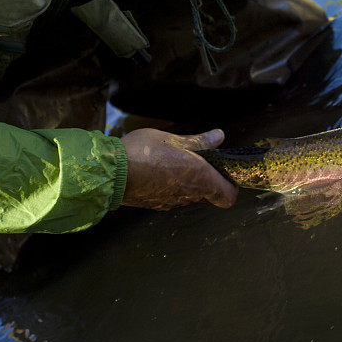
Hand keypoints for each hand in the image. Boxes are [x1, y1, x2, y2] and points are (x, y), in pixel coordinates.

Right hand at [121, 128, 237, 209]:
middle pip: (209, 193)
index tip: (225, 172)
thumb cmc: (144, 152)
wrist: (111, 172)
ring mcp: (172, 203)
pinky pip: (172, 198)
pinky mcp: (156, 205)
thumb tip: (219, 136)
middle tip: (197, 160)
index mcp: (201, 178)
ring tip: (173, 162)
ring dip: (187, 183)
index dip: (230, 186)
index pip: (228, 196)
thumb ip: (199, 141)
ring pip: (189, 195)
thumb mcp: (174, 139)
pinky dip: (170, 187)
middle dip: (207, 180)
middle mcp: (190, 195)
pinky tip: (158, 172)